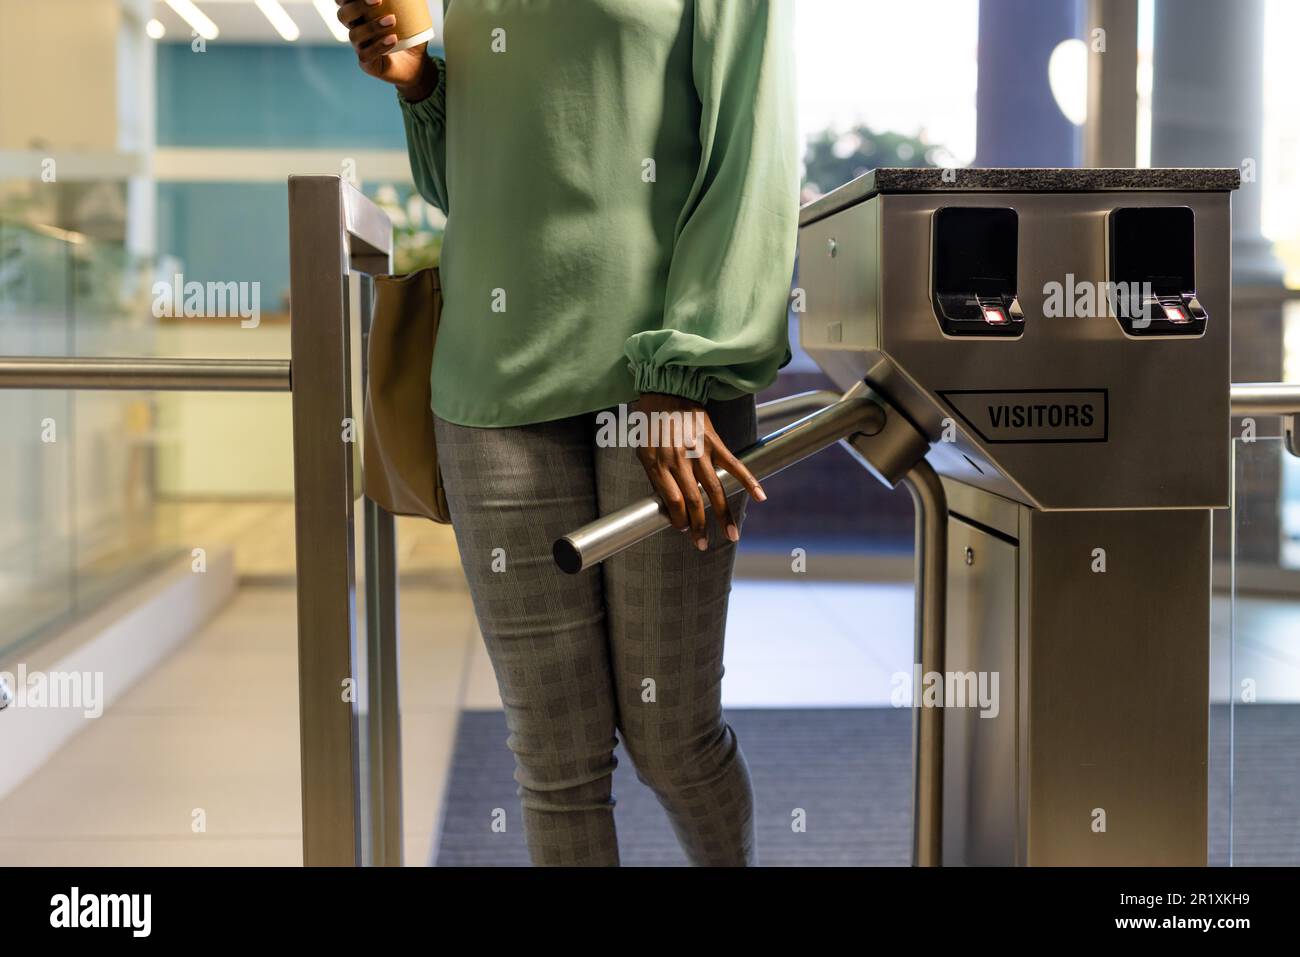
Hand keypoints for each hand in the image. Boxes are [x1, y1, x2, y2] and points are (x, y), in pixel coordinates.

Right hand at [337, 0, 434, 95]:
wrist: (417, 63)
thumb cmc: (411, 35)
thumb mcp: (411, 14)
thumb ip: (405, 2)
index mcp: (361, 15)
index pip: (344, 2)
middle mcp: (356, 30)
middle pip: (343, 16)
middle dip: (357, 6)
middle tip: (379, 0)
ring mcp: (360, 47)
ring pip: (354, 35)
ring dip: (372, 26)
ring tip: (392, 20)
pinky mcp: (367, 64)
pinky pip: (366, 55)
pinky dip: (379, 46)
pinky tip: (393, 39)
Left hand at [632, 393, 765, 551]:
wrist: (667, 390)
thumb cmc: (651, 423)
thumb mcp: (642, 451)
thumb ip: (654, 476)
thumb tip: (667, 503)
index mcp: (659, 464)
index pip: (672, 501)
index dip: (679, 519)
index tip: (682, 530)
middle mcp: (680, 460)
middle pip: (694, 501)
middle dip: (700, 527)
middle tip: (703, 544)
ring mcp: (700, 452)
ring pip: (715, 490)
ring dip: (724, 516)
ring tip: (731, 535)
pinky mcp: (715, 442)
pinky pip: (734, 465)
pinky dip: (749, 481)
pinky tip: (760, 497)